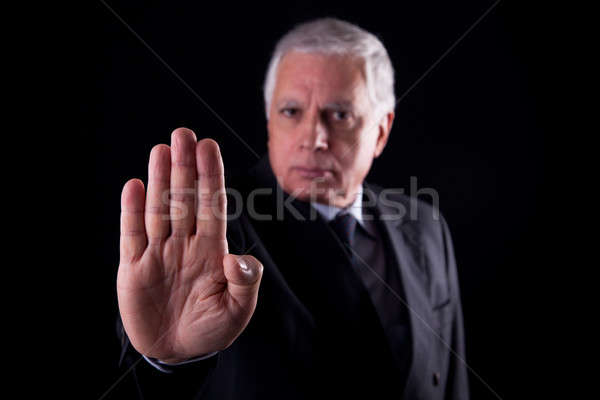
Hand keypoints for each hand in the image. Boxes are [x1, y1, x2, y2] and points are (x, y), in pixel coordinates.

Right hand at [117, 128, 262, 362]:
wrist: (176, 351)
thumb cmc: (211, 329)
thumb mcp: (237, 310)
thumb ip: (244, 282)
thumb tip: (237, 256)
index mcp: (212, 250)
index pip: (212, 206)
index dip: (210, 177)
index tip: (210, 147)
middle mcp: (185, 244)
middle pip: (184, 199)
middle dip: (185, 168)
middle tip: (184, 134)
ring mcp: (158, 253)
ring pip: (159, 209)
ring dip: (159, 180)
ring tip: (161, 149)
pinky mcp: (133, 267)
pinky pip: (132, 235)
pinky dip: (132, 211)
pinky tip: (135, 186)